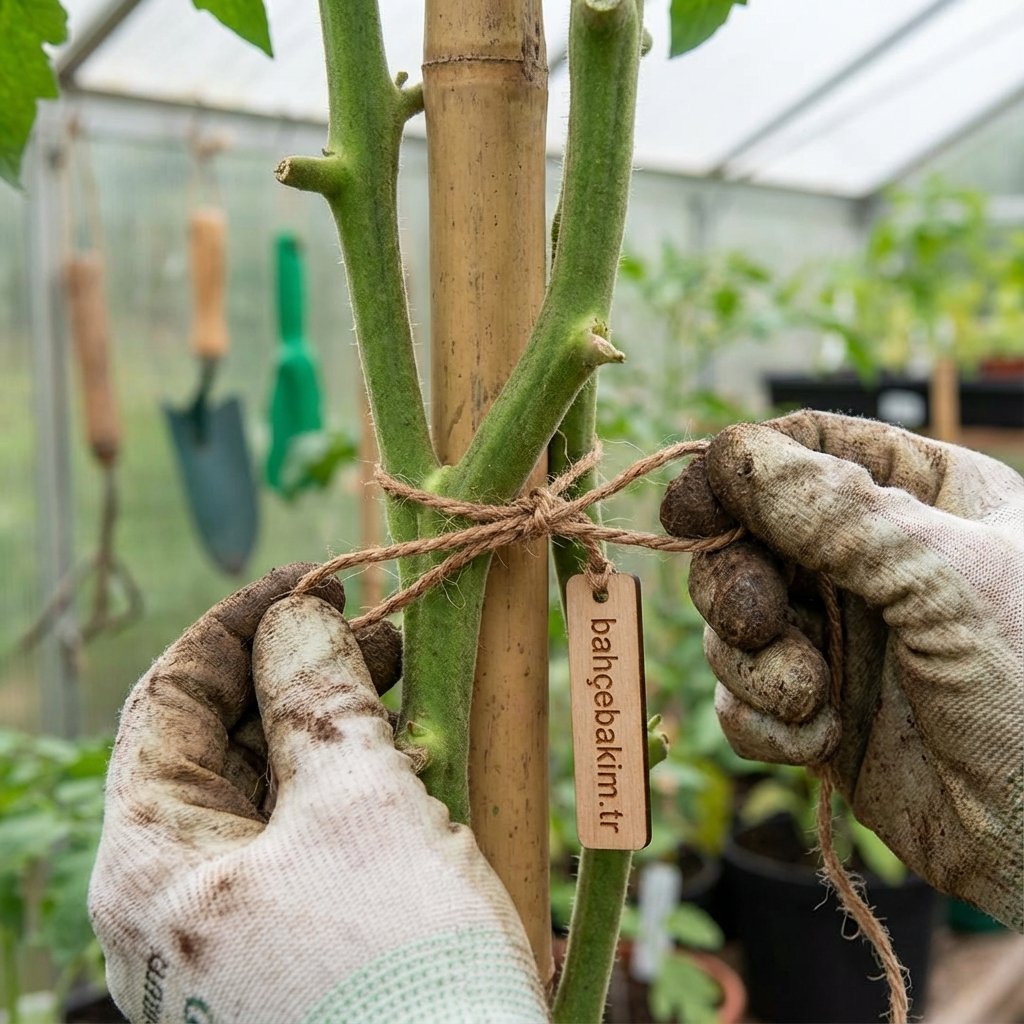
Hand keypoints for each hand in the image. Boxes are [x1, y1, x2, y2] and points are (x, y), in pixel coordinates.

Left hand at [89, 564, 546, 1022]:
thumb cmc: (398, 965)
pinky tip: (413, 760)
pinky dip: (357, 784)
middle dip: (298, 673)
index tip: (314, 581)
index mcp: (152, 863)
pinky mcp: (298, 946)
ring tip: (409, 687)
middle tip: (382, 632)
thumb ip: (315, 695)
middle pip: (221, 743)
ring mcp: (238, 929)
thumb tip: (297, 616)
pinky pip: (313, 838)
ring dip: (336, 725)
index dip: (239, 626)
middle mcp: (178, 900)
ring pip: (273, 788)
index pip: (167, 700)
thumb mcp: (356, 804)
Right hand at [661, 411, 1022, 929]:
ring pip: (733, 620)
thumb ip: (837, 513)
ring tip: (808, 699)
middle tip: (757, 624)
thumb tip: (728, 451)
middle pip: (747, 535)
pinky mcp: (814, 710)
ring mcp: (841, 637)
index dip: (739, 471)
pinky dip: (760, 720)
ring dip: (754, 663)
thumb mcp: (947, 585)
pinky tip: (814, 742)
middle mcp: (873, 562)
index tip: (691, 509)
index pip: (809, 446)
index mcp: (925, 498)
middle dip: (738, 584)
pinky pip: (742, 696)